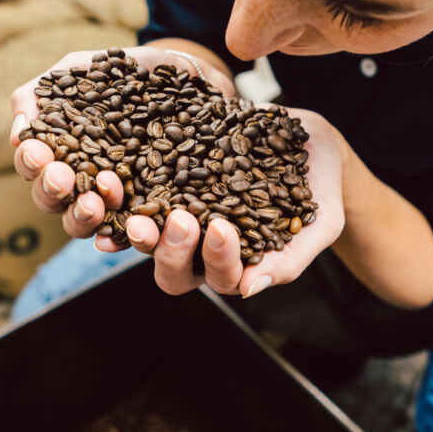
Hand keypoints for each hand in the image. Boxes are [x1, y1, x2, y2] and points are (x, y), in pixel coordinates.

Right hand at [9, 46, 235, 248]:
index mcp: (59, 150)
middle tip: (62, 177)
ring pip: (82, 222)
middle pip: (52, 200)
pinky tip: (112, 240)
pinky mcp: (148, 209)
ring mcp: (114, 198)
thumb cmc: (125, 71)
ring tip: (94, 202)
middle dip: (52, 191)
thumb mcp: (81, 69)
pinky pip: (128, 234)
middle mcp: (81, 180)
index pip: (34, 166)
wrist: (184, 75)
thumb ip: (42, 92)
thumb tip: (17, 134)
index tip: (38, 151)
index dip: (31, 163)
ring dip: (81, 216)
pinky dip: (116, 240)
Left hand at [120, 107, 346, 298]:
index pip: (221, 279)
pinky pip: (137, 196)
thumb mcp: (321, 222)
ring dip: (138, 232)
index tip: (221, 228)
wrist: (311, 142)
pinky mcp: (167, 184)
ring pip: (149, 240)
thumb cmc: (322, 187)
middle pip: (174, 271)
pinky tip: (110, 182)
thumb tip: (249, 290)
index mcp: (240, 266)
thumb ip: (291, 258)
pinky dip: (121, 196)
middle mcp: (204, 250)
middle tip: (179, 220)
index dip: (217, 260)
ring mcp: (182, 218)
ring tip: (136, 212)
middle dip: (172, 250)